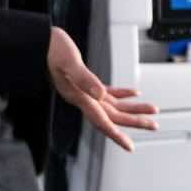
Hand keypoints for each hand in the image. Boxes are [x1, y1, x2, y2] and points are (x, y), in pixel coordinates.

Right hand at [48, 26, 158, 152]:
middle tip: (153, 125)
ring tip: (151, 110)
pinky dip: (121, 94)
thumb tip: (100, 94)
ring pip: (113, 105)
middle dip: (134, 121)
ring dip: (132, 108)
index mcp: (78, 97)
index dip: (116, 134)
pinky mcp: (85, 81)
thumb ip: (84, 78)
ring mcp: (84, 91)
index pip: (101, 120)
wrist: (37, 43)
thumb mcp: (68, 62)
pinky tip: (133, 93)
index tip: (129, 146)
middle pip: (112, 115)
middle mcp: (82, 98)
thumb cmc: (49, 50)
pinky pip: (106, 93)